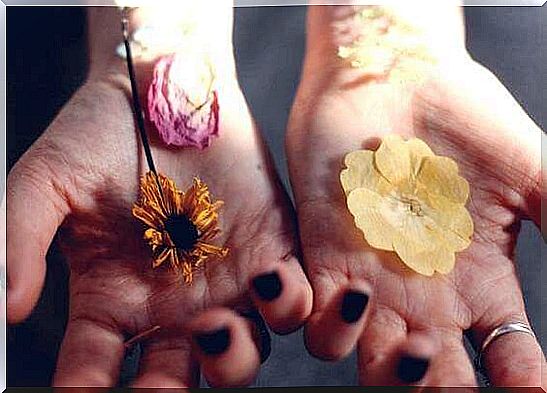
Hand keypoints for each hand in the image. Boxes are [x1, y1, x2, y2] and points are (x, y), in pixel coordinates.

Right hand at [6, 5, 311, 387]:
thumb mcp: (49, 180)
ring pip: (241, 352)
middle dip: (168, 392)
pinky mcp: (271, 252)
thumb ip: (19, 238)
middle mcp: (172, 305)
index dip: (87, 388)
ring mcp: (226, 284)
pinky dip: (289, 303)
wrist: (165, 87)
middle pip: (175, 377)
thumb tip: (7, 306)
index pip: (95, 367)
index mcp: (113, 299)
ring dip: (232, 356)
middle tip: (160, 387)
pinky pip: (290, 298)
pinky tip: (274, 282)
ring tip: (216, 323)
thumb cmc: (101, 132)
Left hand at [286, 5, 544, 385]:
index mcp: (480, 283)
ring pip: (371, 362)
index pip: (504, 354)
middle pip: (432, 374)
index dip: (518, 380)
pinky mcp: (324, 258)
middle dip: (442, 388)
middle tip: (447, 359)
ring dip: (391, 369)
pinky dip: (332, 325)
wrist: (393, 76)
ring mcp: (372, 281)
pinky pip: (317, 318)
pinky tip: (356, 297)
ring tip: (414, 337)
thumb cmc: (464, 116)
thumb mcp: (529, 172)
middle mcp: (425, 295)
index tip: (528, 387)